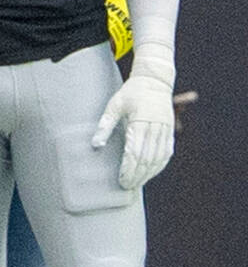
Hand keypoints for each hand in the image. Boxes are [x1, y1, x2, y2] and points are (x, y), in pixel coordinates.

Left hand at [92, 50, 174, 189]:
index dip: (129, 168)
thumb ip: (105, 125)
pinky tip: (151, 173)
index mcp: (140, 120)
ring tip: (137, 183)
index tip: (121, 179)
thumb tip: (95, 145)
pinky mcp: (170, 130)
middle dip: (137, 175)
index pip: (135, 151)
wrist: (155, 80)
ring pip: (158, 157)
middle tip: (127, 186)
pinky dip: (159, 165)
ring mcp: (165, 129)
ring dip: (148, 173)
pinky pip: (167, 152)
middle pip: (147, 158)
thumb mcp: (114, 105)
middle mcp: (155, 126)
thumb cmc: (130, 93)